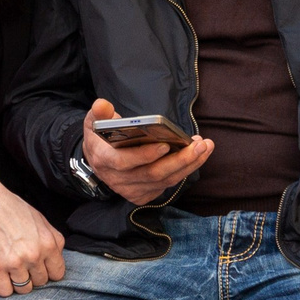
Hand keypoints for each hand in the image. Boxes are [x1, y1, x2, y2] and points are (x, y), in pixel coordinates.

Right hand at [0, 151, 66, 297]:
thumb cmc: (11, 207)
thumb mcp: (40, 219)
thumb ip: (52, 240)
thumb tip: (55, 258)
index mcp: (49, 243)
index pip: (58, 273)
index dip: (49, 272)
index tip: (40, 268)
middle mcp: (35, 255)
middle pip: (41, 282)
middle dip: (33, 276)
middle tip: (22, 265)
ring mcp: (15, 262)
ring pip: (24, 290)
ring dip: (18, 282)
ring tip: (10, 269)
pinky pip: (5, 291)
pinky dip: (3, 287)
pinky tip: (0, 275)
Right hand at [81, 98, 211, 206]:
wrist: (99, 161)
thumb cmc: (101, 137)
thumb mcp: (95, 121)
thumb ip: (99, 113)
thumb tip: (103, 104)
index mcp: (104, 160)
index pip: (124, 162)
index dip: (145, 155)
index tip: (166, 144)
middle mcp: (118, 179)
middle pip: (152, 174)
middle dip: (179, 160)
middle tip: (200, 144)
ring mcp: (131, 190)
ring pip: (165, 180)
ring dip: (188, 164)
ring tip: (205, 146)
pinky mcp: (143, 194)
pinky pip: (168, 184)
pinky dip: (185, 171)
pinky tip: (197, 156)